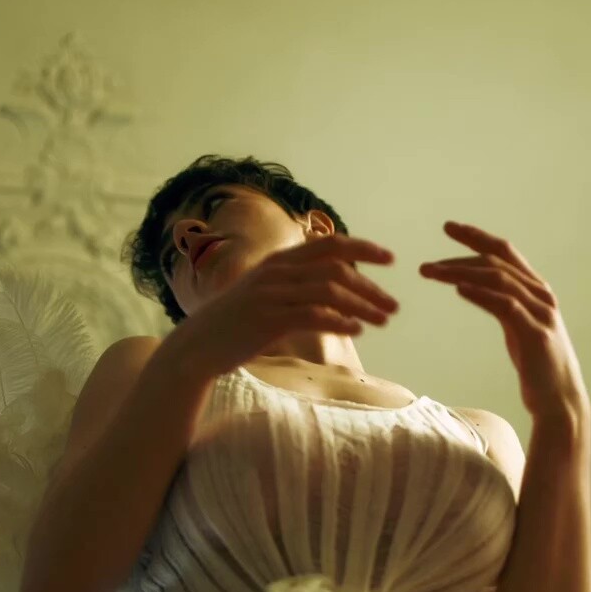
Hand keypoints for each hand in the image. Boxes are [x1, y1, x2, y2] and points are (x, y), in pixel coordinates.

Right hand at [169, 233, 398, 380]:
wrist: (197, 346)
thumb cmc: (233, 325)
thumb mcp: (263, 294)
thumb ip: (293, 286)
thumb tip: (330, 289)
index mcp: (279, 261)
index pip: (330, 245)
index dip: (363, 248)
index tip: (390, 259)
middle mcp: (277, 272)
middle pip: (337, 268)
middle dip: (370, 286)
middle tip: (393, 306)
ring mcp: (272, 294)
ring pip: (330, 291)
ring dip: (362, 306)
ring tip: (382, 321)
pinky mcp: (268, 319)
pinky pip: (313, 315)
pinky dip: (339, 321)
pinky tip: (357, 331)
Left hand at [420, 221, 589, 421]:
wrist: (559, 401)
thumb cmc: (536, 366)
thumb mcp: (516, 327)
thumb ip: (500, 304)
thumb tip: (470, 287)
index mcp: (535, 290)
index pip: (505, 252)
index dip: (477, 237)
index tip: (448, 228)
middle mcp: (541, 295)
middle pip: (498, 260)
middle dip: (462, 253)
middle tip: (429, 256)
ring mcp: (541, 313)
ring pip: (498, 279)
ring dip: (462, 272)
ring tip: (432, 274)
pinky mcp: (536, 333)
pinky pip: (506, 306)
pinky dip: (481, 294)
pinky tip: (458, 289)